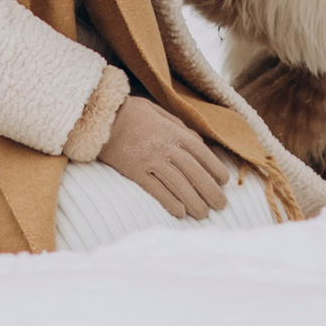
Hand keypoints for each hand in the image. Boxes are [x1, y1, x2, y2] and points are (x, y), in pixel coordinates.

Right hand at [95, 95, 232, 220]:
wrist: (101, 116)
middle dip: (211, 191)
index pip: (202, 153)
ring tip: (203, 213)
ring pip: (179, 185)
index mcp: (173, 132)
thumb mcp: (160, 112)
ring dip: (194, 202)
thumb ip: (180, 127)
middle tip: (221, 205)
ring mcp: (150, 160)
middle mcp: (165, 147)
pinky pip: (156, 190)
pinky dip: (170, 202)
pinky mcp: (135, 172)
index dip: (215, 169)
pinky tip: (180, 213)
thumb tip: (198, 142)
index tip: (224, 182)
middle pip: (194, 172)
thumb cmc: (131, 112)